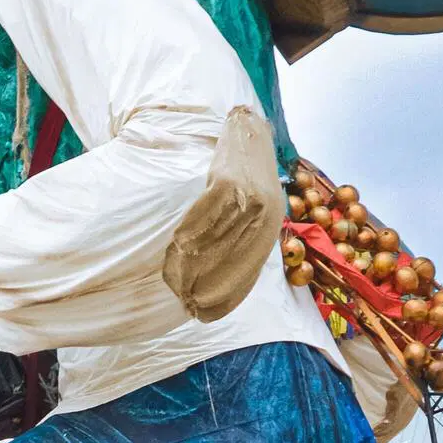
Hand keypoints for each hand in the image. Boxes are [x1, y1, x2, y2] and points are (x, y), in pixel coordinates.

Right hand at [162, 108, 282, 320]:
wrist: (247, 128)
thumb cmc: (241, 174)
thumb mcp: (249, 212)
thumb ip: (237, 239)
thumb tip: (210, 276)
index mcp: (270, 230)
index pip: (248, 274)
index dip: (225, 297)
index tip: (203, 314)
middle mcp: (266, 218)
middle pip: (230, 262)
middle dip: (204, 286)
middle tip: (181, 300)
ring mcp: (251, 200)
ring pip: (215, 241)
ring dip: (191, 263)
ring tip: (173, 280)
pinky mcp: (232, 182)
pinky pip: (205, 215)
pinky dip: (189, 232)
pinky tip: (177, 245)